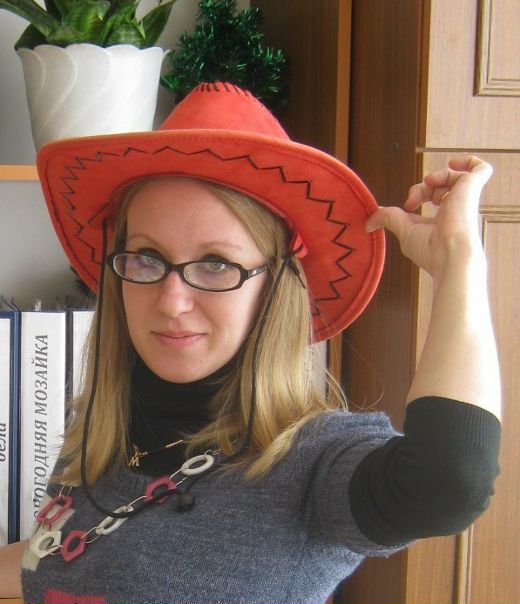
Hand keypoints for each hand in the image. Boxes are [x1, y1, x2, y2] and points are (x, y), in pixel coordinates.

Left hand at [365, 156, 492, 274]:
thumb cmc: (430, 249)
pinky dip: (467, 161)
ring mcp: (466, 199)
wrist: (449, 253)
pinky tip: (453, 164)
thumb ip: (387, 220)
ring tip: (430, 182)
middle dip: (422, 187)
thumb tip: (368, 223)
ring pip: (455, 177)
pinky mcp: (473, 188)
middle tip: (414, 200)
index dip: (417, 195)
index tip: (408, 205)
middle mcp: (457, 210)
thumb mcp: (403, 230)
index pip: (433, 199)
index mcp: (444, 221)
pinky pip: (480, 168)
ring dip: (438, 175)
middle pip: (441, 186)